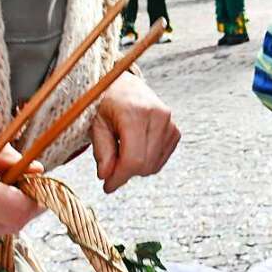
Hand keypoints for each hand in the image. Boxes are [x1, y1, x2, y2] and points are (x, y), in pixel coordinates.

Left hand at [92, 72, 178, 193]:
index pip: (133, 158)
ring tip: (121, 153)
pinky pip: (162, 159)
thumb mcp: (96, 124)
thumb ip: (102, 151)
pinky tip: (135, 150)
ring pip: (154, 165)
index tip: (107, 186)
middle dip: (125, 173)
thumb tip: (106, 176)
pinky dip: (147, 161)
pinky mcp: (175, 129)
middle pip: (145, 164)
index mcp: (136, 112)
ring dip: (136, 168)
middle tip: (110, 168)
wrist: (123, 85)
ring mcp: (170, 122)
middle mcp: (158, 116)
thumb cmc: (106, 103)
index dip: (119, 177)